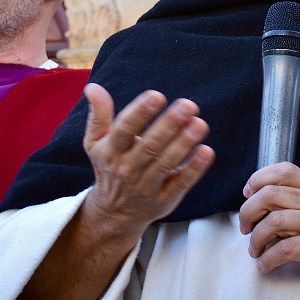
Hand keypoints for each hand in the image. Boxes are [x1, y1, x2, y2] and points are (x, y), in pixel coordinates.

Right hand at [82, 82, 214, 240]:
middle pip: (150, 145)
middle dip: (170, 124)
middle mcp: (127, 169)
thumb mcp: (96, 142)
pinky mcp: (165, 199)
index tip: (157, 96)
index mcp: (111, 151)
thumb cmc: (109, 166)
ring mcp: (147, 186)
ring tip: (200, 124)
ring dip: (184, 143)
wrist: (114, 212)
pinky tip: (206, 151)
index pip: (125, 129)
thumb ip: (98, 114)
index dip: (140, 112)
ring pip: (166, 163)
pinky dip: (194, 168)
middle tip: (188, 105)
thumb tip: (93, 87)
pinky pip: (181, 183)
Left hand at [239, 162, 299, 299]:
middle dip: (247, 212)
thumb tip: (260, 207)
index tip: (247, 194)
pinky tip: (266, 265)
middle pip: (269, 195)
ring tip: (255, 251)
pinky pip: (285, 250)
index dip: (258, 178)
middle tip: (245, 227)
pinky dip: (268, 259)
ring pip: (274, 222)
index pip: (283, 170)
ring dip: (256, 239)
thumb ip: (296, 205)